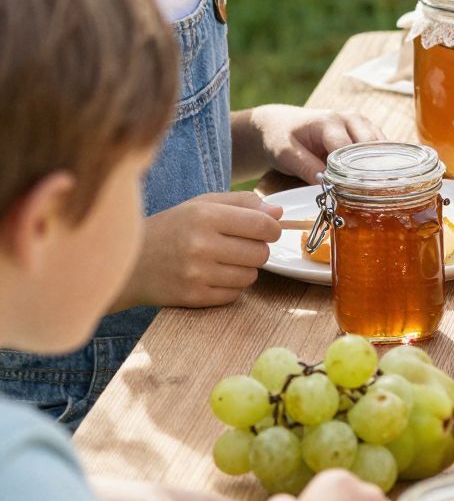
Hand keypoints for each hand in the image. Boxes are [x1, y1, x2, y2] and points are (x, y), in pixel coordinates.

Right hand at [120, 192, 281, 308]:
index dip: (272, 229)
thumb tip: (278, 212)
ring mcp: (197, 274)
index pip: (263, 226)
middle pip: (261, 253)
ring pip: (251, 276)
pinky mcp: (193, 297)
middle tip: (239, 246)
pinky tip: (212, 276)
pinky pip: (234, 294)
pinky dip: (230, 286)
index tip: (266, 230)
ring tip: (222, 261)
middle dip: (257, 249)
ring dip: (244, 269)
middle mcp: (201, 245)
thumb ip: (242, 203)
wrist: (127, 262)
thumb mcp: (201, 204)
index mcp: (205, 216)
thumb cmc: (170, 229)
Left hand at [241, 105, 383, 182]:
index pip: (350, 150)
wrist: (279, 122)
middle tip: (372, 195)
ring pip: (381, 146)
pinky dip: (381, 162)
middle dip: (373, 170)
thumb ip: (306, 167)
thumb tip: (329, 185)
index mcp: (329, 122)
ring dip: (382, 166)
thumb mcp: (285, 154)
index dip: (354, 173)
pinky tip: (380, 180)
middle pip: (372, 147)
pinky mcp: (364, 130)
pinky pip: (380, 147)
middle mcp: (350, 118)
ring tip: (380, 190)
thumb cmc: (280, 137)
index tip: (355, 194)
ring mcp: (360, 122)